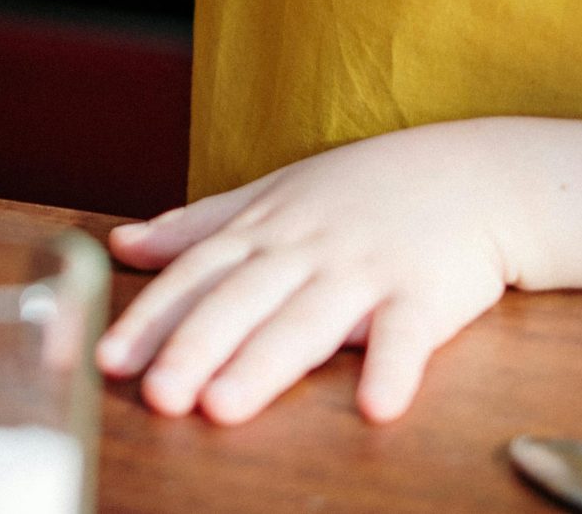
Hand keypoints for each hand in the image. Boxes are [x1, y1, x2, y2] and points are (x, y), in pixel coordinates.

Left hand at [97, 123, 521, 424]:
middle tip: (155, 396)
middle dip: (193, 348)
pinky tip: (375, 408)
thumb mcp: (274, 194)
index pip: (195, 275)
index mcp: (265, 228)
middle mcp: (305, 247)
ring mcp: (365, 269)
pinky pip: (408, 335)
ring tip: (222, 408)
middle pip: (240, 301)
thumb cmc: (364, 190)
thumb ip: (198, 226)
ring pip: (307, 321)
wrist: (474, 174)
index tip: (107, 359)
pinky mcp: (426, 293)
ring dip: (264, 364)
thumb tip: (122, 243)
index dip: (151, 317)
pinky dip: (393, 369)